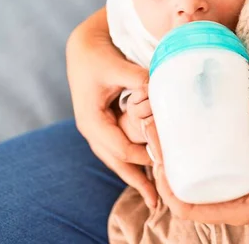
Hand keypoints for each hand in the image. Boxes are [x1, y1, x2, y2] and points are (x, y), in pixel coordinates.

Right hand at [66, 7, 156, 208]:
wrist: (83, 47)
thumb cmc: (98, 56)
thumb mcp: (114, 66)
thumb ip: (135, 78)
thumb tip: (156, 88)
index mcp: (91, 120)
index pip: (119, 148)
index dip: (142, 156)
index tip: (165, 163)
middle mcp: (92, 129)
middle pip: (116, 161)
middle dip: (136, 181)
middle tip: (157, 200)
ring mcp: (97, 128)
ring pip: (116, 158)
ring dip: (134, 175)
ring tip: (153, 196)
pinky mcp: (105, 124)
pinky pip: (119, 147)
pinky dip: (132, 160)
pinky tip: (147, 171)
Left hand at [150, 98, 248, 226]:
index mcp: (231, 209)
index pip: (185, 208)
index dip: (166, 186)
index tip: (159, 159)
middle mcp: (225, 202)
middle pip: (183, 187)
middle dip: (164, 162)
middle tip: (154, 130)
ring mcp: (230, 190)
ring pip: (194, 177)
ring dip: (177, 156)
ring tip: (166, 127)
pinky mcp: (237, 177)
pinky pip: (210, 168)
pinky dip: (198, 153)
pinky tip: (194, 132)